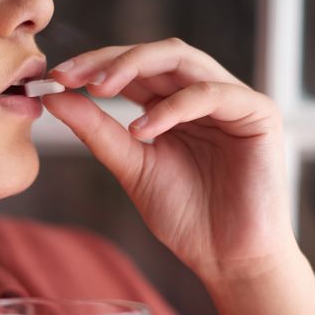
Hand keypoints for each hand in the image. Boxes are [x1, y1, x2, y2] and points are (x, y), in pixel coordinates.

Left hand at [44, 39, 296, 282]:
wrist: (228, 258)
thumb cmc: (186, 217)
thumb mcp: (132, 168)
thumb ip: (98, 131)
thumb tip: (56, 98)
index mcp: (172, 106)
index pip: (133, 69)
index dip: (94, 65)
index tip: (56, 77)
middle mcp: (202, 95)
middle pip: (154, 55)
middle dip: (109, 59)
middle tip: (71, 75)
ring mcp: (231, 100)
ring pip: (181, 60)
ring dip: (134, 67)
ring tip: (99, 90)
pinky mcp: (258, 113)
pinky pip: (210, 94)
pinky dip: (172, 107)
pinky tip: (142, 129)